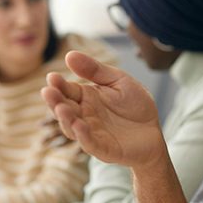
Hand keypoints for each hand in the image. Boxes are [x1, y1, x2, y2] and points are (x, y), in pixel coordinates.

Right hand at [41, 51, 164, 168]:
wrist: (154, 130)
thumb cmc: (135, 105)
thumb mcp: (118, 81)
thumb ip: (96, 70)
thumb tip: (69, 54)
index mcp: (86, 97)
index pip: (67, 90)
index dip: (58, 85)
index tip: (52, 77)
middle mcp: (84, 115)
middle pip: (64, 108)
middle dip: (55, 101)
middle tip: (48, 91)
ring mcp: (91, 133)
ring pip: (71, 127)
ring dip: (65, 118)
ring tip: (61, 107)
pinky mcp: (103, 148)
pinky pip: (89, 143)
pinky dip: (83, 135)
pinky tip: (79, 125)